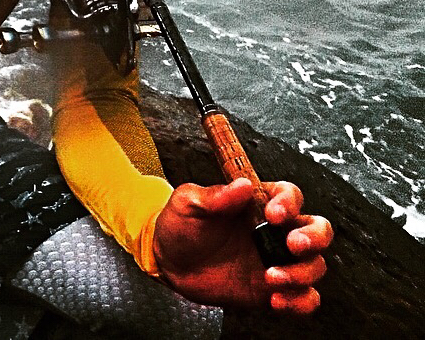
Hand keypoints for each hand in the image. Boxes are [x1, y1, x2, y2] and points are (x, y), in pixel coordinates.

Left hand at [152, 178, 332, 312]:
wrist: (170, 264)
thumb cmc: (180, 225)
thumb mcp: (189, 203)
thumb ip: (214, 195)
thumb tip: (242, 185)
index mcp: (256, 202)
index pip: (289, 195)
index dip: (288, 202)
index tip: (273, 214)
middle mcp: (273, 231)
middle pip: (318, 228)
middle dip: (314, 237)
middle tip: (293, 245)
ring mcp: (276, 260)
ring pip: (314, 265)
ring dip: (301, 273)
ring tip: (270, 277)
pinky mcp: (274, 290)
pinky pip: (304, 298)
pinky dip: (300, 302)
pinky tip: (277, 300)